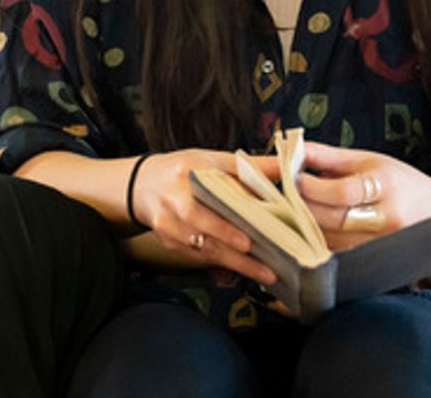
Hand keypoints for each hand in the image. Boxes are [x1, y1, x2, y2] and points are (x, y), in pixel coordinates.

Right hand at [130, 149, 279, 285]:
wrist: (144, 185)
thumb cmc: (183, 171)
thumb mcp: (212, 160)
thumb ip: (249, 166)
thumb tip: (286, 168)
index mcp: (187, 172)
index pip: (210, 191)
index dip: (229, 212)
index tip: (248, 233)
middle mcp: (174, 198)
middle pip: (203, 224)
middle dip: (232, 243)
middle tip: (261, 260)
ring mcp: (168, 223)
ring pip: (202, 247)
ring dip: (233, 262)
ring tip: (262, 271)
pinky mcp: (169, 242)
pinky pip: (197, 257)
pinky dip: (221, 264)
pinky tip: (242, 270)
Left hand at [296, 142, 430, 249]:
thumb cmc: (402, 183)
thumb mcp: (371, 161)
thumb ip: (330, 157)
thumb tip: (294, 148)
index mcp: (385, 186)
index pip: (342, 192)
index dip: (312, 186)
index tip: (293, 177)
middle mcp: (386, 219)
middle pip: (332, 218)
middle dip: (302, 205)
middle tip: (286, 193)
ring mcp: (381, 245)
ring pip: (330, 240)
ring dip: (306, 224)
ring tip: (297, 207)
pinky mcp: (375, 261)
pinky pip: (338, 253)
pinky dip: (320, 240)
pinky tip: (312, 226)